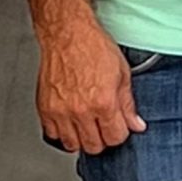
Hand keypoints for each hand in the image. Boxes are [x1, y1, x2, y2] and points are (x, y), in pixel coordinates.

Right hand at [37, 18, 145, 155]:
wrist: (67, 34)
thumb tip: (136, 124)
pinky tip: (70, 121)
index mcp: (103, 102)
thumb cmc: (93, 47)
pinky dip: (62, 132)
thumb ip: (128, 104)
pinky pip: (52, 134)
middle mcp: (80, 110)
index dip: (120, 133)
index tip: (119, 126)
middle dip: (103, 138)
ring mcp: (60, 111)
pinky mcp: (45, 108)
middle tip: (104, 126)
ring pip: (72, 145)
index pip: (115, 138)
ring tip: (87, 124)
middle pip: (94, 146)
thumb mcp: (122, 73)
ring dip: (82, 138)